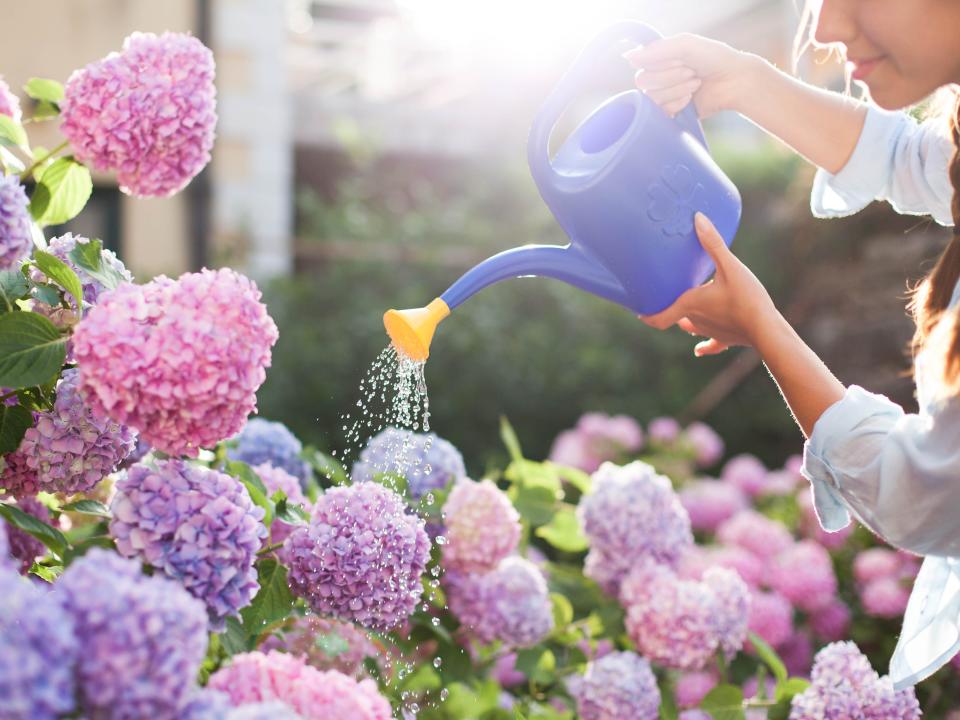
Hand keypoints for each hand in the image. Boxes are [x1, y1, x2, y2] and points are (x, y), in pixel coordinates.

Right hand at [623, 33, 764, 117]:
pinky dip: (676, 104)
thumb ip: (657, 49)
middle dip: (670, 77)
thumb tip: (627, 57)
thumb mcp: (686, 44)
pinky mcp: (670, 112)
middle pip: (643, 81)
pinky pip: (659, 112)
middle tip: (691, 72)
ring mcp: (663, 95)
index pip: (640, 64)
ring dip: (676, 89)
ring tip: (695, 84)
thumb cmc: (713, 58)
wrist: (733, 81)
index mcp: (659, 58)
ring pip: (652, 97)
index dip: (660, 63)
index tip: (681, 59)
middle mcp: (657, 76)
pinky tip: (690, 99)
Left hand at [640, 213, 777, 356]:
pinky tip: (698, 351)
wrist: (766, 329)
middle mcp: (696, 320)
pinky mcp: (726, 340)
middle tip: (664, 298)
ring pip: (691, 327)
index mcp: (691, 304)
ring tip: (682, 313)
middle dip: (669, 308)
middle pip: (676, 316)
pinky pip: (711, 345)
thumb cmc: (746, 298)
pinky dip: (704, 346)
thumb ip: (713, 243)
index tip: (638, 311)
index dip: (647, 315)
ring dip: (685, 321)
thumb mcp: (729, 266)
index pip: (660, 316)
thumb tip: (697, 218)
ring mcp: (710, 332)